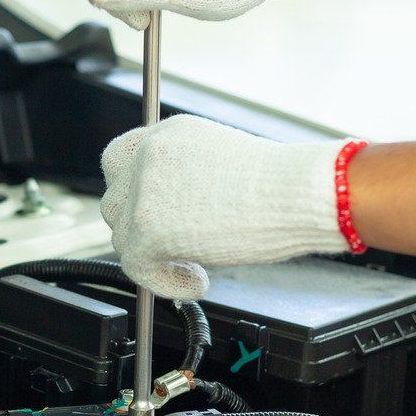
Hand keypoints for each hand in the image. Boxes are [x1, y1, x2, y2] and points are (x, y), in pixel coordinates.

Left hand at [102, 115, 360, 298]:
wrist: (300, 191)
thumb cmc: (283, 184)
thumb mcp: (222, 162)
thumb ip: (184, 178)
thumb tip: (170, 215)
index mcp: (169, 134)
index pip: (119, 160)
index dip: (131, 193)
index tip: (151, 213)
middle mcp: (150, 154)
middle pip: (115, 201)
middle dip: (141, 227)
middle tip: (179, 245)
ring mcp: (145, 189)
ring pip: (122, 236)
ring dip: (154, 256)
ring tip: (197, 262)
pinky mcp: (148, 227)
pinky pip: (135, 266)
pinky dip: (164, 281)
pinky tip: (198, 280)